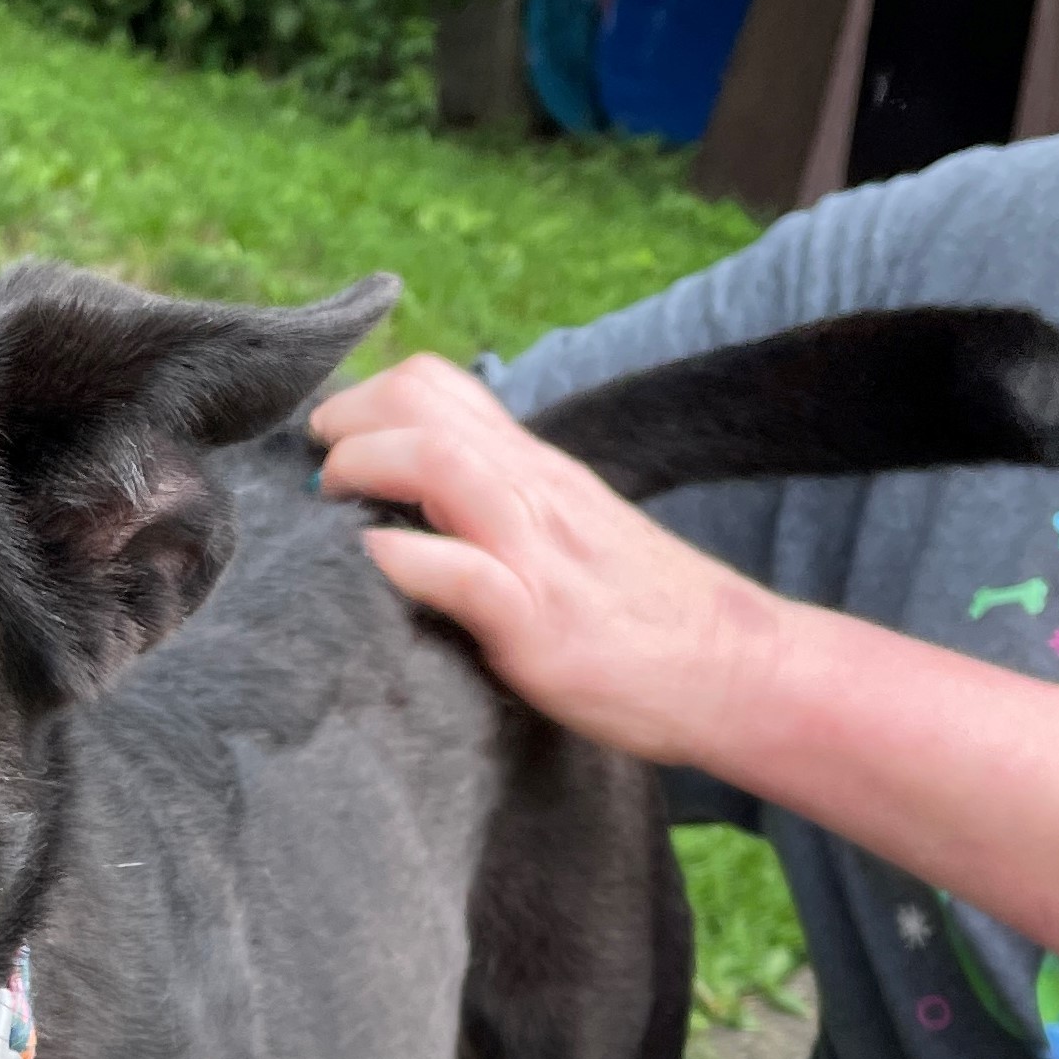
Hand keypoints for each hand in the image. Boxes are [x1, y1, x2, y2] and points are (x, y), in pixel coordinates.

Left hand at [309, 354, 785, 765]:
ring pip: (438, 462)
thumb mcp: (570, 541)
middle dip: (348, 419)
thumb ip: (506, 517)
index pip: (442, 389)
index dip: (369, 397)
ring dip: (364, 466)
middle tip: (318, 467)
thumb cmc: (649, 619)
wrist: (740, 669)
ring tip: (331, 500)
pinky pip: (463, 572)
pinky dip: (406, 559)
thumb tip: (424, 516)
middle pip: (425, 402)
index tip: (333, 442)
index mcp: (536, 473)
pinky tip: (374, 563)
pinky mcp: (541, 621)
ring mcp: (537, 552)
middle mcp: (533, 492)